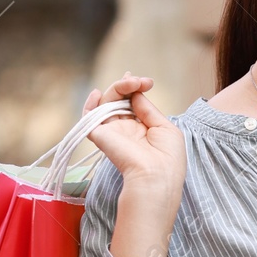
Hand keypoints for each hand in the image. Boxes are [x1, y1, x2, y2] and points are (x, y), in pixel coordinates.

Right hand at [84, 72, 184, 192]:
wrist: (156, 175)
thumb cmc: (168, 157)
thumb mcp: (165, 128)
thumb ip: (148, 109)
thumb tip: (136, 93)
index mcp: (142, 130)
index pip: (133, 104)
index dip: (135, 90)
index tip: (146, 82)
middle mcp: (125, 130)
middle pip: (119, 100)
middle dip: (128, 86)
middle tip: (141, 81)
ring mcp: (112, 132)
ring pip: (106, 103)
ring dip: (117, 89)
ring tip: (131, 83)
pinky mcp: (99, 135)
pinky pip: (88, 117)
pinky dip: (90, 103)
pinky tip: (97, 93)